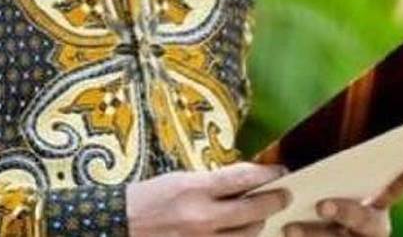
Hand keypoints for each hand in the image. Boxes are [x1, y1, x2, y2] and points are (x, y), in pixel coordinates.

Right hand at [126, 162, 290, 236]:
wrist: (119, 224)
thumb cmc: (148, 198)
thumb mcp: (180, 180)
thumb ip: (211, 183)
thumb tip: (244, 183)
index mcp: (195, 188)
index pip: (243, 178)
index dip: (268, 173)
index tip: (281, 171)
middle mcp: (201, 216)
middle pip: (252, 210)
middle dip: (273, 201)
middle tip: (284, 195)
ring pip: (246, 235)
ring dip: (257, 224)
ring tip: (261, 216)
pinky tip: (241, 232)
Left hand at [282, 162, 402, 236]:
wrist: (291, 233)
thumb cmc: (310, 205)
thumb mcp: (319, 189)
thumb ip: (321, 178)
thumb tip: (294, 166)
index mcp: (375, 206)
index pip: (395, 190)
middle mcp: (372, 229)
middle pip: (364, 221)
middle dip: (345, 212)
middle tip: (322, 206)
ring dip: (313, 234)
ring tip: (290, 228)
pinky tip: (286, 232)